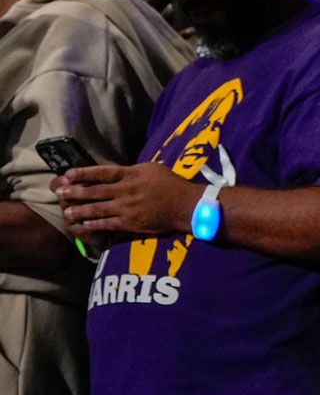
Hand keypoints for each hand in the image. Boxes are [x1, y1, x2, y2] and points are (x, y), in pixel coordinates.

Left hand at [55, 162, 199, 240]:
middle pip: (95, 191)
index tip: (68, 174)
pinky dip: (93, 224)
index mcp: (132, 174)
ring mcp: (127, 207)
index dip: (84, 173)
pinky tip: (83, 225)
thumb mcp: (152, 169)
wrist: (185, 205)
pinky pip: (107, 224)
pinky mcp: (129, 222)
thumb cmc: (171, 184)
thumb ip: (132, 171)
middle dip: (75, 192)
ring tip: (66, 212)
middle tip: (59, 193)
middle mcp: (126, 190)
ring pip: (97, 209)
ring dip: (79, 210)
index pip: (103, 172)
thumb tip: (115, 172)